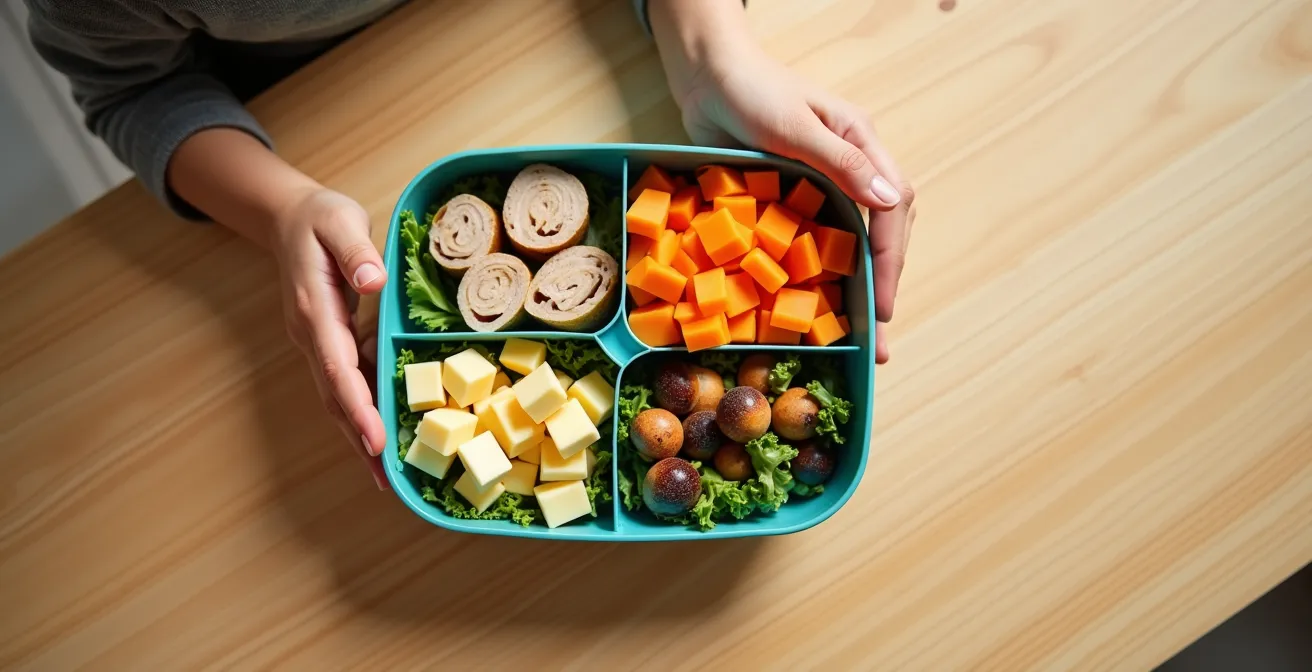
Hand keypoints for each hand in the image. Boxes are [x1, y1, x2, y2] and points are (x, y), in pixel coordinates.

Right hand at [273, 188, 389, 488]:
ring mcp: (315, 343)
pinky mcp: (326, 344)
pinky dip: (359, 415)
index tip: (374, 437)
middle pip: (335, 396)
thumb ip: (355, 250)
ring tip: (384, 477)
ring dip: (357, 436)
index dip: (357, 404)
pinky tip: (379, 439)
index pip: (337, 366)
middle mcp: (311, 335)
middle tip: (384, 478)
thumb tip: (373, 280)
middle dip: (358, 437)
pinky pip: (344, 385)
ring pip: (336, 398)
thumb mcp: (339, 221)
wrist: (288, 219)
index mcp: (315, 310)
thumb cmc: (320, 218)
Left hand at [651, 4, 913, 363]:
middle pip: (881, 231)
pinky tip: (815, 303)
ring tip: (855, 333)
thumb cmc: (751, 89)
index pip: (892, 209)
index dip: (891, 261)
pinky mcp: (792, 196)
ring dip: (854, 285)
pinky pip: (814, 238)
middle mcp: (849, 167)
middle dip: (882, 284)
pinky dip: (818, 271)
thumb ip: (840, 163)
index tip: (882, 307)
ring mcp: (820, 184)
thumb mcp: (794, 126)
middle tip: (877, 338)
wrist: (705, 77)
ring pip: (851, 240)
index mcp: (861, 145)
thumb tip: (888, 202)